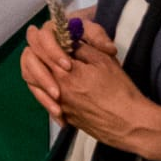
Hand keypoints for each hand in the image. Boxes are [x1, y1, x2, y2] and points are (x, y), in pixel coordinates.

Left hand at [20, 18, 155, 150]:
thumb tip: (66, 41)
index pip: (38, 50)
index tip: (44, 35)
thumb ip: (79, 48)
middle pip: (29, 69)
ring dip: (36, 74)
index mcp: (64, 73)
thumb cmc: (120, 90)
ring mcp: (59, 107)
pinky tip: (56, 89)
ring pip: (34, 87)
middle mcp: (56, 91)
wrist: (131, 125)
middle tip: (41, 49)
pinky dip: (46, 93)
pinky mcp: (65, 118)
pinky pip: (46, 103)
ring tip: (46, 66)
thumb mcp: (102, 60)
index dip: (39, 39)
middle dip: (33, 55)